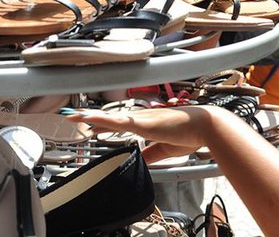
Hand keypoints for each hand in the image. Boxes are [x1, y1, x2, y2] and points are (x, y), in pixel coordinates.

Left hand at [67, 106, 216, 161]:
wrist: (205, 126)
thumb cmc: (190, 134)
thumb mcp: (166, 148)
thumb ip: (152, 154)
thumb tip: (141, 162)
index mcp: (147, 123)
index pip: (119, 122)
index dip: (103, 123)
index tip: (90, 125)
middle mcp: (142, 117)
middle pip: (110, 117)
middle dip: (91, 118)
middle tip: (73, 117)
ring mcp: (142, 119)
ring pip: (111, 116)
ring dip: (92, 117)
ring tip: (74, 116)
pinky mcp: (145, 123)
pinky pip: (119, 121)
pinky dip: (104, 120)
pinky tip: (92, 120)